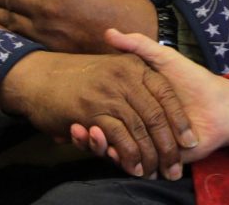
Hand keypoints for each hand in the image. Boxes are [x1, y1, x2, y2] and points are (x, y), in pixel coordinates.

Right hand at [0, 50, 196, 179]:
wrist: (39, 76)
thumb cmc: (79, 73)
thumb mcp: (114, 62)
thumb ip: (139, 55)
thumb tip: (164, 88)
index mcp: (136, 67)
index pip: (166, 95)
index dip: (179, 119)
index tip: (190, 140)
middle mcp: (126, 79)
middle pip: (156, 116)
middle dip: (168, 144)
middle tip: (175, 166)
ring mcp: (109, 95)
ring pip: (139, 129)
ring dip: (149, 155)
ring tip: (157, 172)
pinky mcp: (92, 113)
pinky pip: (117, 137)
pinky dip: (127, 155)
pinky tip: (133, 167)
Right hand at [69, 28, 228, 166]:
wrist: (222, 108)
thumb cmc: (193, 80)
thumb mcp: (163, 58)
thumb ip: (139, 46)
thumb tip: (109, 32)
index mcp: (140, 99)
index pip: (109, 107)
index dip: (91, 104)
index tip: (74, 99)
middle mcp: (140, 120)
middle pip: (107, 129)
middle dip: (89, 130)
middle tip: (73, 126)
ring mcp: (146, 139)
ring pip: (115, 144)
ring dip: (97, 143)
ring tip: (83, 133)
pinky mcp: (154, 156)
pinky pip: (129, 158)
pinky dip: (114, 154)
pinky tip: (103, 146)